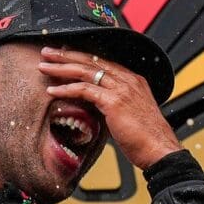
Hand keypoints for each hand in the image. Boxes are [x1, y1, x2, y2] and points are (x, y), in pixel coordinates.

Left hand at [38, 47, 180, 169]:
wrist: (160, 151)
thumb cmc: (146, 140)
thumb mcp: (128, 116)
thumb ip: (112, 107)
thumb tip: (93, 109)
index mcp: (133, 80)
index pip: (101, 62)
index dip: (80, 57)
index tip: (63, 55)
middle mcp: (128, 80)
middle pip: (91, 61)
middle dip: (66, 55)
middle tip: (47, 52)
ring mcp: (122, 89)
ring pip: (85, 71)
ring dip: (61, 68)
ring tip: (43, 66)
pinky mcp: (114, 102)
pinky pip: (85, 90)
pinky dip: (66, 89)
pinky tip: (52, 91)